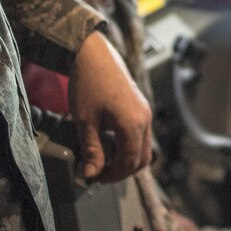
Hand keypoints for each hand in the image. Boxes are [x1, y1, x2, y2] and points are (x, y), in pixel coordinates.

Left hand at [68, 31, 150, 181]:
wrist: (93, 53)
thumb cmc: (88, 83)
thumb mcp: (85, 121)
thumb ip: (92, 150)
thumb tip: (91, 174)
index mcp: (133, 124)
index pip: (129, 163)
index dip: (112, 175)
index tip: (94, 177)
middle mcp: (145, 119)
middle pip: (142, 159)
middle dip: (122, 170)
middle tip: (99, 173)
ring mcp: (145, 112)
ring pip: (144, 148)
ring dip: (126, 159)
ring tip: (103, 159)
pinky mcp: (141, 106)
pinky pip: (141, 134)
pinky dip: (129, 145)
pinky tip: (109, 142)